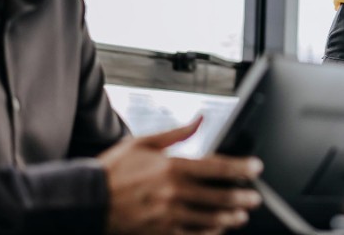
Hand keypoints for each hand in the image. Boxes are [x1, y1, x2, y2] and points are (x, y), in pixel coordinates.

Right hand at [98, 117, 263, 234]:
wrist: (87, 201)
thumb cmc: (113, 170)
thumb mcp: (143, 143)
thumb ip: (177, 134)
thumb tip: (200, 120)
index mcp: (171, 167)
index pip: (216, 167)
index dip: (240, 167)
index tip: (256, 167)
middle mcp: (173, 192)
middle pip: (218, 197)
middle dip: (241, 197)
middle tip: (255, 197)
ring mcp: (167, 215)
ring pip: (208, 219)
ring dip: (229, 218)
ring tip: (241, 216)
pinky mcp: (160, 233)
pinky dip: (207, 233)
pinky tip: (217, 230)